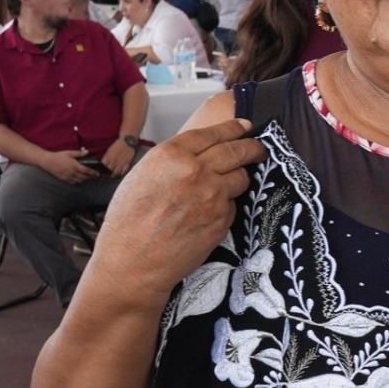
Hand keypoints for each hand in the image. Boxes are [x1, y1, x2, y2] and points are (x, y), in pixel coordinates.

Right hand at [44, 149, 100, 183]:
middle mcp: (72, 173)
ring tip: (88, 177)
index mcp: (74, 166)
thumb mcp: (69, 153)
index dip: (93, 173)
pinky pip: (73, 182)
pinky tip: (79, 179)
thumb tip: (87, 152)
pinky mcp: (64, 179)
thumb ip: (79, 153)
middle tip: (95, 176)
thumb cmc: (58, 156)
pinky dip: (78, 181)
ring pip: (79, 181)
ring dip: (85, 179)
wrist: (47, 161)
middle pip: (84, 177)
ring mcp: (68, 177)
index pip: (87, 171)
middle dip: (90, 177)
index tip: (98, 173)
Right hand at [84, 118, 264, 302]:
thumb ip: (174, 160)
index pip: (213, 133)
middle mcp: (196, 171)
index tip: (244, 126)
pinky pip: (233, 204)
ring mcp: (213, 196)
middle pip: (237, 151)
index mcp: (172, 155)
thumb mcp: (143, 175)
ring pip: (241, 178)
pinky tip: (210, 212)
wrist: (133, 262)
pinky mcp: (223, 219)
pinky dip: (226, 205)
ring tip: (230, 182)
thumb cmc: (129, 221)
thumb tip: (200, 153)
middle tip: (259, 147)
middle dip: (252, 147)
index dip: (233, 128)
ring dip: (239, 178)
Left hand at [101, 138, 135, 176]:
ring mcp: (121, 163)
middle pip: (109, 170)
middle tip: (106, 175)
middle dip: (107, 173)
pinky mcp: (127, 163)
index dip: (101, 169)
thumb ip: (106, 157)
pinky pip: (124, 171)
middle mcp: (114, 161)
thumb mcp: (109, 150)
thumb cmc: (117, 145)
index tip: (101, 171)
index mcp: (109, 157)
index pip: (103, 166)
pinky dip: (121, 173)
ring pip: (116, 172)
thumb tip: (103, 163)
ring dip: (113, 175)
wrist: (127, 142)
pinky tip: (120, 173)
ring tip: (112, 176)